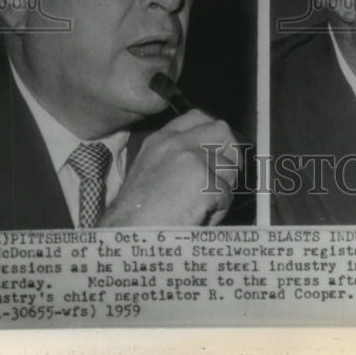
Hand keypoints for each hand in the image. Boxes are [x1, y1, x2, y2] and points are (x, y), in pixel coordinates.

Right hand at [98, 110, 240, 227]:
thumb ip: (175, 159)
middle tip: (224, 179)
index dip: (215, 134)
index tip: (219, 152)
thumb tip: (211, 159)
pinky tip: (197, 219)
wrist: (125, 236)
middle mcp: (175, 143)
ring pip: (230, 168)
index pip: (197, 118)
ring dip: (223, 190)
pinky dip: (218, 212)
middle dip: (230, 155)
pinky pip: (227, 195)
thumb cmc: (134, 216)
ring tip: (200, 208)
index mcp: (160, 140)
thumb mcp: (149, 172)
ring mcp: (191, 159)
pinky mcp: (203, 181)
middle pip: (222, 132)